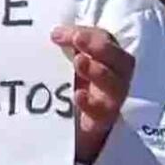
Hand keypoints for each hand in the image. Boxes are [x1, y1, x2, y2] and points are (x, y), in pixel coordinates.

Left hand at [51, 25, 134, 162]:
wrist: (66, 132)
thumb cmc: (64, 91)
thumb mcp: (62, 67)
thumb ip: (60, 51)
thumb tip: (43, 31)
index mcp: (104, 61)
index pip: (105, 40)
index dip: (87, 33)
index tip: (56, 33)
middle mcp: (113, 79)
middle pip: (121, 60)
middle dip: (99, 46)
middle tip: (77, 39)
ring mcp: (110, 101)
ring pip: (116, 85)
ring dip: (99, 71)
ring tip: (79, 61)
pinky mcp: (100, 123)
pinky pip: (102, 113)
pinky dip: (91, 103)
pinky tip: (78, 95)